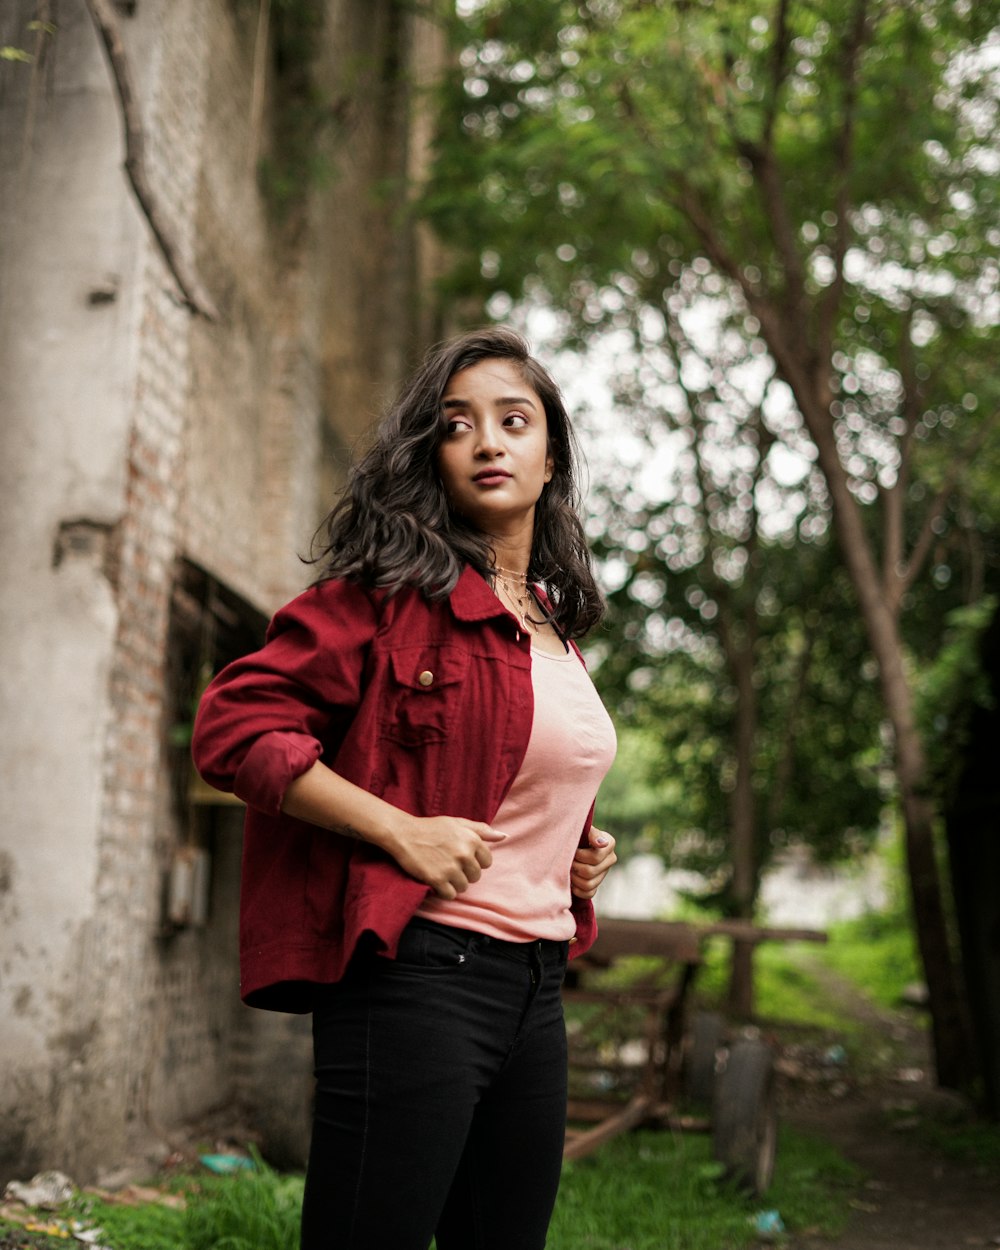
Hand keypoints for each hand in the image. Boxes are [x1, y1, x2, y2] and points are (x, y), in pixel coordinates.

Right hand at [390, 815, 506, 899]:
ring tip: (442, 871)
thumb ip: (482, 830)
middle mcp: (464, 854)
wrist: (404, 834)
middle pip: (475, 876)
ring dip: (454, 883)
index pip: (487, 862)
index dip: (475, 861)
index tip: (462, 857)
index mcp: (472, 840)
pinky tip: (437, 881)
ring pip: (463, 887)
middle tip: (450, 864)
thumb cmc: (432, 828)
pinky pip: (450, 895)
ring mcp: (450, 868)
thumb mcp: (458, 823)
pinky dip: (444, 891)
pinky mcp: (437, 879)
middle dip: (465, 873)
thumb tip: (504, 836)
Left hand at [570, 827, 616, 899]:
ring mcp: (604, 873)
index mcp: (609, 843)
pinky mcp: (597, 884)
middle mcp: (610, 859)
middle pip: (590, 872)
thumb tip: (602, 843)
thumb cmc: (576, 833)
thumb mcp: (583, 829)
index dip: (580, 856)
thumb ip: (592, 834)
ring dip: (574, 879)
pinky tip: (571, 881)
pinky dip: (577, 889)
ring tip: (568, 870)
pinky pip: (589, 893)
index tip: (573, 851)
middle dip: (574, 867)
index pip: (595, 857)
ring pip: (588, 884)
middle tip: (567, 861)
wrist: (571, 841)